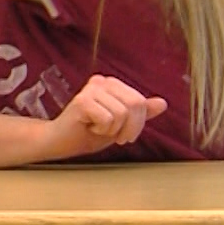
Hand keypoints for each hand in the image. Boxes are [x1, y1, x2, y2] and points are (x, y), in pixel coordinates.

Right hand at [45, 74, 167, 158]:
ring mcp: (91, 89)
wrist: (61, 142)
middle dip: (129, 128)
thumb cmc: (88, 133)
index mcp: (112, 84)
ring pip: (122, 114)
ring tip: (97, 129)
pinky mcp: (82, 101)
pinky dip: (101, 131)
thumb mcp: (121, 124)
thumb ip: (140, 113)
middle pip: (135, 105)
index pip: (140, 101)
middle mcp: (102, 81)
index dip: (138, 124)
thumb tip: (162, 103)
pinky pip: (108, 119)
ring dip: (112, 130)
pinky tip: (88, 127)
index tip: (125, 135)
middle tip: (115, 136)